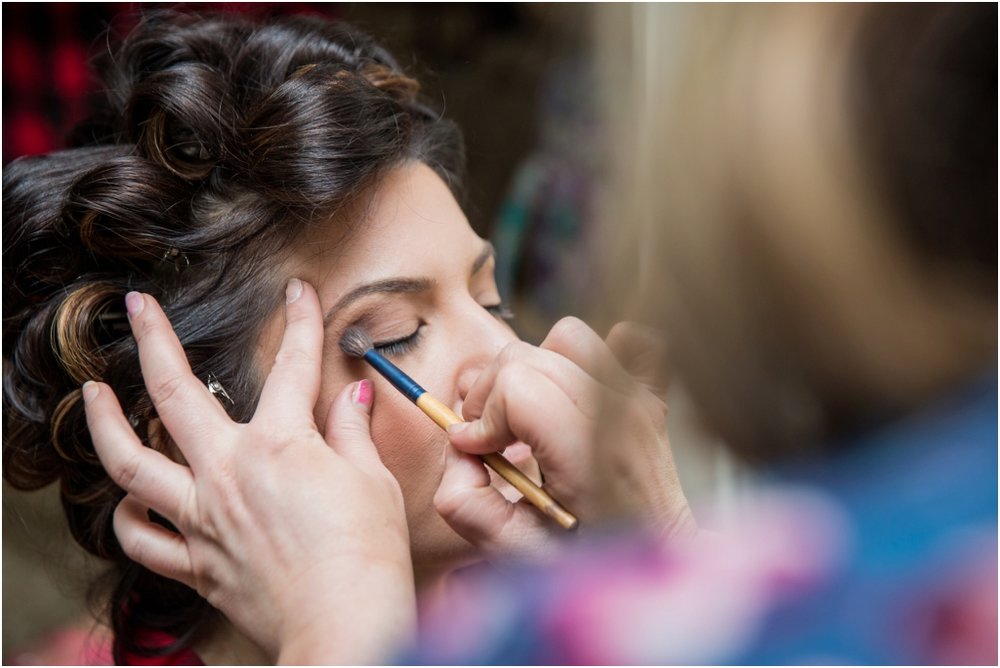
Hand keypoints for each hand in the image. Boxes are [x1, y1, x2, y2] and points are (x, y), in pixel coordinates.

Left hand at [83, 279, 413, 664]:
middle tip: (139, 308)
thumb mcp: (372, 481)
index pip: (292, 367)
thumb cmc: (367, 555)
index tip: (297, 293)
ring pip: (133, 465)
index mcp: (281, 445)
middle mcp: (229, 473)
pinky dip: (129, 518)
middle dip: (154, 341)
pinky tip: (127, 502)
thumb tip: (355, 394)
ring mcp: (204, 518)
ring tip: (89, 395)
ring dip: (105, 424)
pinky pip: (144, 539)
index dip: (300, 322)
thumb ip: (352, 432)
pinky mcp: (197, 563)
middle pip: (176, 395)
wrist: (344, 625)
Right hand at [435, 317, 695, 557]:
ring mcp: (639, 398)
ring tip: (524, 414)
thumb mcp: (516, 553)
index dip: (482, 417)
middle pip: (528, 358)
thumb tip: (458, 450)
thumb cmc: (592, 561)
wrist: (658, 560)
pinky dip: (591, 356)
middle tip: (488, 437)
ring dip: (532, 369)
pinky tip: (573, 394)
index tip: (478, 450)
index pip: (518, 388)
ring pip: (565, 338)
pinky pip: (625, 338)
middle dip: (492, 394)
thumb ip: (468, 505)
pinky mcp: (649, 392)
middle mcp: (620, 414)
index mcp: (590, 454)